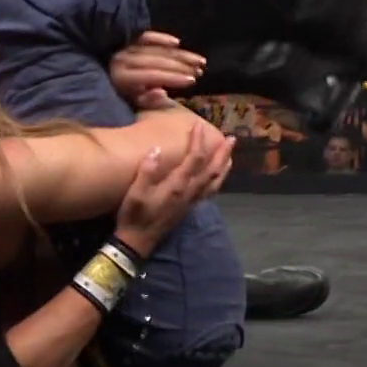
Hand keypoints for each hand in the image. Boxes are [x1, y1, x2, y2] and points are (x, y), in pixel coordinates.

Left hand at [112, 32, 205, 109]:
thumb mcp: (127, 103)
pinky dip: (161, 38)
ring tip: (199, 61)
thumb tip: (162, 93)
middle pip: (156, 61)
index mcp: (121, 77)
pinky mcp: (126, 39)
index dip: (172, 78)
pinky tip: (177, 42)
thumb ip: (145, 100)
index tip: (193, 80)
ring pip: (156, 49)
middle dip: (180, 65)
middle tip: (201, 70)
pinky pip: (146, 36)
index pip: (151, 75)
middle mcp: (123, 59)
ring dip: (179, 54)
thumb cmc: (114, 95)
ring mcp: (124, 47)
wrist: (92, 76)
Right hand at [115, 122, 233, 252]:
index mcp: (177, 185)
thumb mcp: (135, 192)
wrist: (138, 241)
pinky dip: (217, 182)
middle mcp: (189, 192)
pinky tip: (217, 178)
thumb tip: (156, 149)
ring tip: (230, 156)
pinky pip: (210, 192)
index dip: (198, 141)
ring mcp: (191, 201)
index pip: (194, 158)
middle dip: (222, 153)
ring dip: (224, 167)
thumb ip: (147, 171)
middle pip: (211, 169)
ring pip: (214, 181)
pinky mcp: (189, 208)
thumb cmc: (134, 215)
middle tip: (232, 139)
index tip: (199, 125)